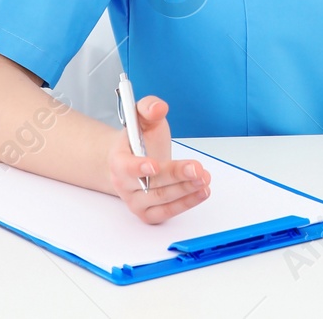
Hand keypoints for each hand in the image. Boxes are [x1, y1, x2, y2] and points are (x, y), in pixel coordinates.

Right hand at [107, 94, 211, 223]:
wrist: (134, 161)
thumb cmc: (139, 140)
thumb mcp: (143, 117)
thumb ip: (149, 108)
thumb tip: (158, 107)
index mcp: (117, 159)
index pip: (125, 166)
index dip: (139, 167)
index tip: (155, 165)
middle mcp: (123, 184)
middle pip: (150, 184)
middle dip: (176, 176)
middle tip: (197, 169)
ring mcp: (135, 201)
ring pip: (162, 199)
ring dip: (186, 190)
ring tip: (204, 178)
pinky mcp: (148, 213)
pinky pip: (167, 212)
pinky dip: (186, 203)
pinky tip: (201, 192)